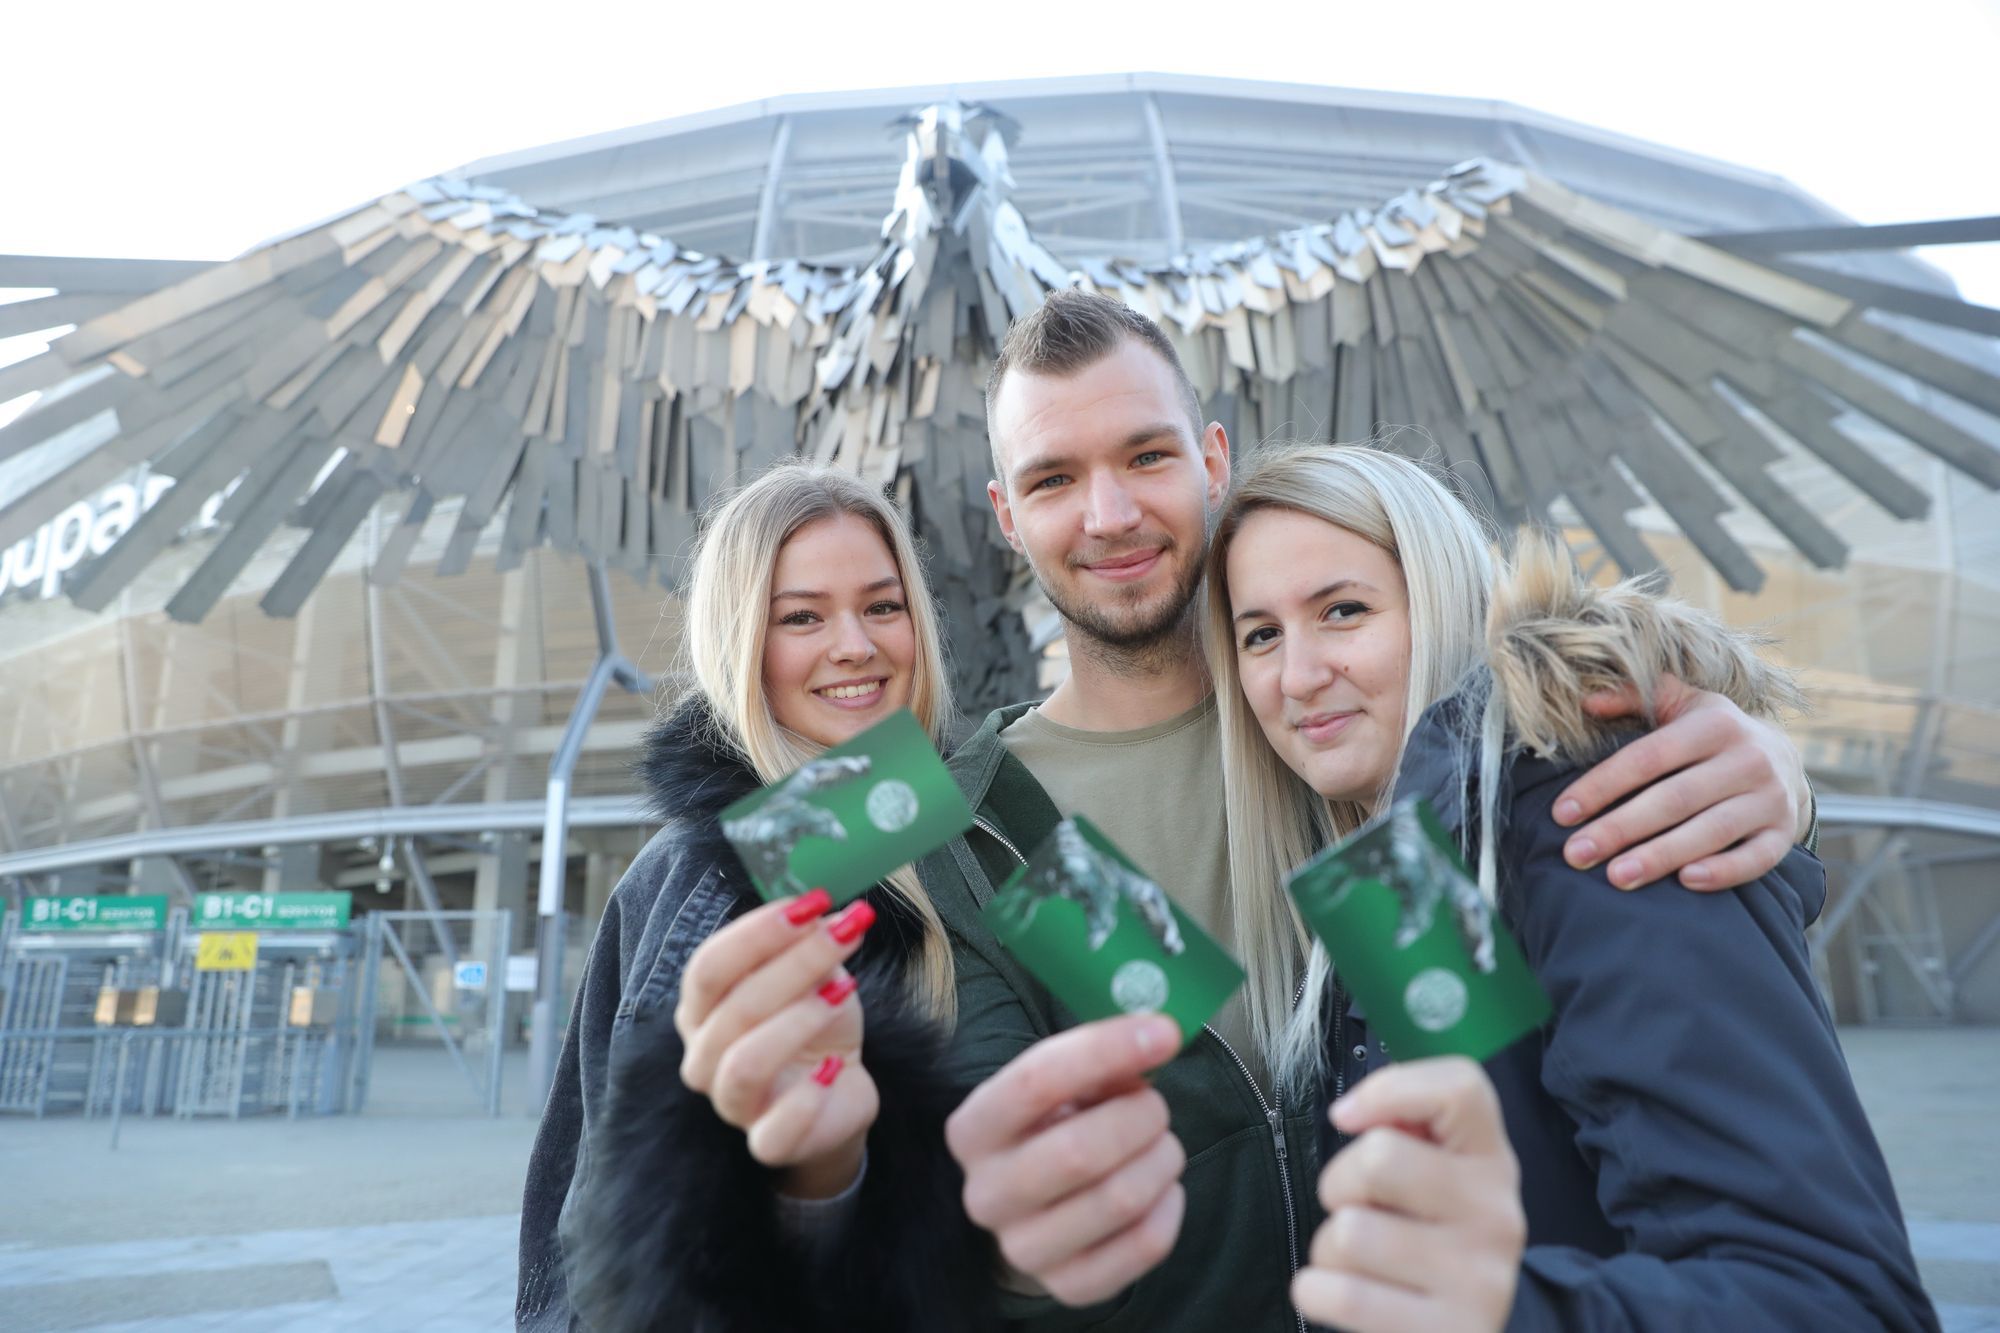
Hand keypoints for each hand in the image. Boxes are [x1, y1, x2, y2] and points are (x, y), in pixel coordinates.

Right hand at [675, 890, 878, 1197]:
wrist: (835, 1089)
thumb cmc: (812, 1023)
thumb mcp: (814, 975)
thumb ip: (808, 942)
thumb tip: (826, 908)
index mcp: (702, 1008)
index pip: (709, 966)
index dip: (758, 932)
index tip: (811, 903)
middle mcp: (704, 1055)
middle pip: (735, 1006)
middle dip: (796, 962)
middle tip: (846, 932)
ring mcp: (730, 1103)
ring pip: (745, 1063)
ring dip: (798, 1020)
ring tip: (843, 990)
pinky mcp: (766, 1142)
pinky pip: (772, 1130)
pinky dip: (806, 1098)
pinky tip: (832, 1070)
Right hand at [945, 1014, 1185, 1306]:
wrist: (1032, 1210)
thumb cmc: (1050, 1129)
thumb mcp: (1057, 1087)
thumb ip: (1096, 1060)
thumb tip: (1155, 1037)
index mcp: (972, 1129)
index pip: (1034, 1081)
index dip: (1105, 1050)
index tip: (1163, 1032)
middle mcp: (985, 1194)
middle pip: (1079, 1152)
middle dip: (1139, 1117)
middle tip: (1156, 1105)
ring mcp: (1023, 1248)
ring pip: (1119, 1199)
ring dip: (1161, 1159)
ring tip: (1161, 1144)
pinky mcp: (1068, 1285)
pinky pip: (1144, 1245)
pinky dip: (1170, 1207)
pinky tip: (1162, 1188)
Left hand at [1293, 1057, 1523, 1332]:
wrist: (1461, 1331)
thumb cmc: (1427, 1237)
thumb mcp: (1432, 1176)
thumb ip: (1402, 1129)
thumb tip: (1352, 1112)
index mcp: (1491, 1161)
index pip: (1462, 1087)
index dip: (1389, 1089)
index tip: (1348, 1117)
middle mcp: (1496, 1215)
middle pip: (1379, 1157)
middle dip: (1340, 1182)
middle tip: (1358, 1208)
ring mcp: (1477, 1280)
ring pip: (1349, 1232)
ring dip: (1329, 1247)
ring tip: (1360, 1261)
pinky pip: (1338, 1294)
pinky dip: (1316, 1292)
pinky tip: (1344, 1294)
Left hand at [1554, 674, 1808, 890]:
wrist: (1784, 759)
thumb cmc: (1711, 734)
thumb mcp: (1679, 703)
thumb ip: (1633, 696)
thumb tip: (1587, 701)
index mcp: (1714, 724)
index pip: (1648, 757)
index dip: (1603, 785)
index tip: (1562, 814)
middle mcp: (1747, 758)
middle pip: (1675, 798)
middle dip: (1621, 828)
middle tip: (1576, 854)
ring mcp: (1769, 798)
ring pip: (1712, 831)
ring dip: (1661, 856)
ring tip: (1617, 877)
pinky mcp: (1782, 832)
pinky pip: (1756, 858)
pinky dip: (1723, 871)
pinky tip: (1685, 882)